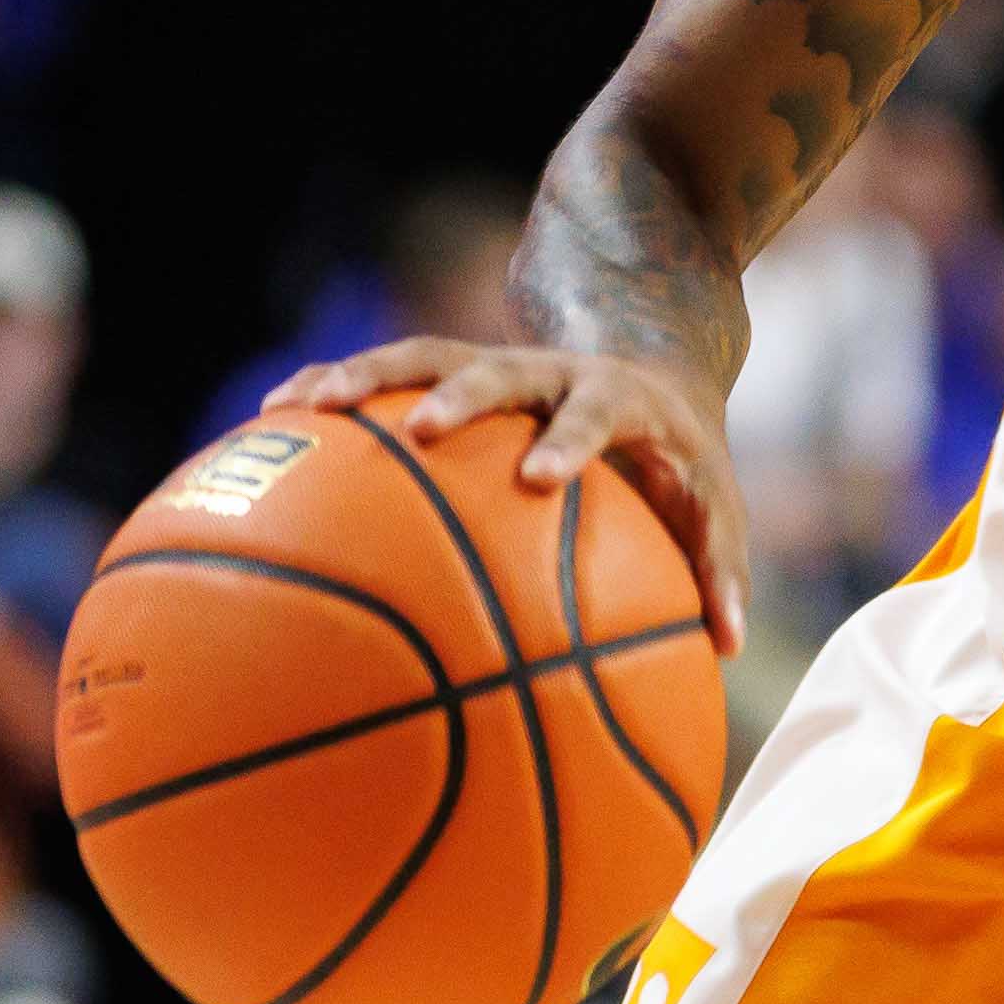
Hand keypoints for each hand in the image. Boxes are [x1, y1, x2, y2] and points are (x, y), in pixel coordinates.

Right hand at [270, 337, 749, 653]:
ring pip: (423, 354)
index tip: (536, 478)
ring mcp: (495, 365)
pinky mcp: (452, 367)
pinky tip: (271, 418)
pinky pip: (383, 371)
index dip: (568, 442)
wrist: (656, 366)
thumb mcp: (713, 508)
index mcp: (618, 402)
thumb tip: (731, 649)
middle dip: (461, 395)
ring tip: (298, 406)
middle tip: (420, 429)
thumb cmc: (682, 465)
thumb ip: (720, 572)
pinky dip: (332, 385)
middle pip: (500, 371)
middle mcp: (550, 373)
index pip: (594, 413)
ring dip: (364, 375)